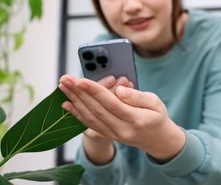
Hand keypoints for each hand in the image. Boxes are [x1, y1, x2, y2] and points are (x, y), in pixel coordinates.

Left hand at [59, 74, 185, 162]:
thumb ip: (137, 96)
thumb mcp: (155, 102)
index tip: (81, 80)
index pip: (111, 103)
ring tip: (63, 87)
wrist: (157, 140)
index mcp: (135, 119)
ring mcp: (113, 134)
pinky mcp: (107, 135)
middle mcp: (121, 129)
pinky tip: (66, 104)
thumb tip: (120, 90)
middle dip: (78, 93)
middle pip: (96, 109)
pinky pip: (89, 124)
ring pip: (89, 116)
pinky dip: (76, 113)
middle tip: (66, 79)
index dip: (95, 91)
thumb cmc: (156, 116)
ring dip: (74, 100)